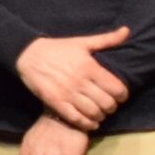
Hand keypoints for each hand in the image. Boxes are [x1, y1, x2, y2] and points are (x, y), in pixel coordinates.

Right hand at [15, 28, 131, 128]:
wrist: (27, 54)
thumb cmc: (57, 48)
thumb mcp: (82, 42)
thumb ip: (106, 39)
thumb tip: (126, 31)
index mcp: (90, 67)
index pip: (117, 89)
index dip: (122, 95)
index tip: (120, 95)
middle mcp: (80, 82)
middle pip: (107, 103)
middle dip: (112, 107)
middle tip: (109, 105)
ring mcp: (67, 93)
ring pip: (93, 112)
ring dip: (100, 116)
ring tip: (99, 113)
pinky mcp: (55, 102)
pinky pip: (76, 119)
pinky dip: (87, 124)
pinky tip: (90, 122)